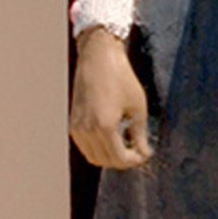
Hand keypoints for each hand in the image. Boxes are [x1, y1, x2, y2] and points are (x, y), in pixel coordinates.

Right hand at [69, 27, 151, 169]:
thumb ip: (140, 135)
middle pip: (106, 161)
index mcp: (104, 127)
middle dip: (123, 161)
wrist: (98, 57)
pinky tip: (112, 136)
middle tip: (137, 151)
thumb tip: (144, 154)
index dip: (134, 160)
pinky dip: (98, 148)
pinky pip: (85, 146)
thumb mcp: (137, 107)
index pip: (120, 159)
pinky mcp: (73, 122)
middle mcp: (87, 130)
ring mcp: (77, 127)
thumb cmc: (121, 78)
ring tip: (125, 144)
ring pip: (93, 157)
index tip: (145, 154)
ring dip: (109, 156)